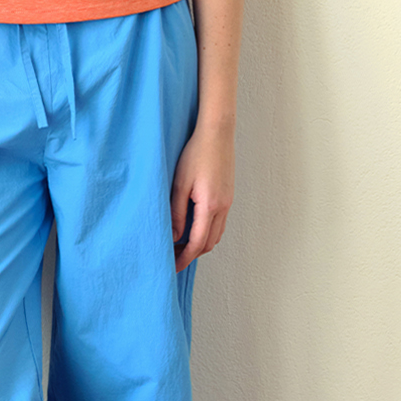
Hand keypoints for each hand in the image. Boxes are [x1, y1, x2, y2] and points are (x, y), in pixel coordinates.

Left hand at [170, 121, 234, 273]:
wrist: (217, 133)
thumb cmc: (195, 154)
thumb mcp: (179, 184)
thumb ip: (177, 213)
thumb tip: (174, 237)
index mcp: (210, 206)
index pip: (197, 243)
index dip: (184, 258)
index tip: (172, 267)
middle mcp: (223, 208)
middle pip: (208, 243)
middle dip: (191, 255)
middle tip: (173, 258)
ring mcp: (228, 202)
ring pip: (216, 235)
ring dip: (199, 244)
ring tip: (180, 245)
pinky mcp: (228, 196)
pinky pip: (219, 223)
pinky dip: (206, 232)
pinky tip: (192, 227)